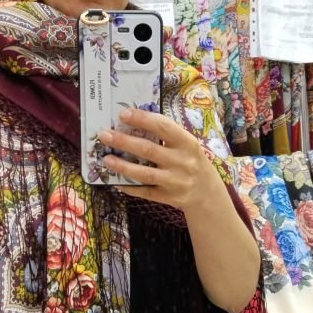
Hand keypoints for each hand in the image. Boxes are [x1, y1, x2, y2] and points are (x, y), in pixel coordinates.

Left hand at [99, 108, 218, 211]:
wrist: (207, 194)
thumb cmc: (192, 162)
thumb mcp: (187, 145)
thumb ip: (167, 136)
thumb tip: (133, 124)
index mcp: (187, 143)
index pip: (163, 127)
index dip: (142, 119)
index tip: (123, 114)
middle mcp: (181, 162)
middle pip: (148, 150)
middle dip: (124, 141)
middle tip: (104, 135)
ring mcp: (175, 181)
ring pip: (144, 173)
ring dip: (122, 166)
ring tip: (106, 159)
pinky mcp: (168, 197)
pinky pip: (145, 192)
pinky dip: (129, 187)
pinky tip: (116, 181)